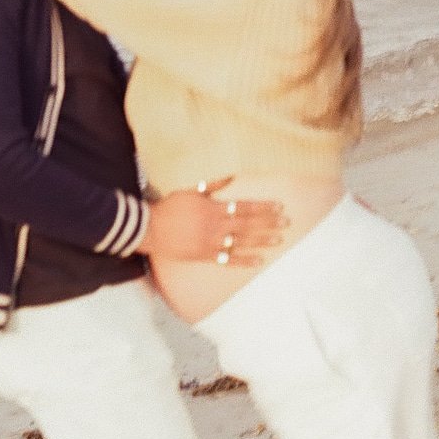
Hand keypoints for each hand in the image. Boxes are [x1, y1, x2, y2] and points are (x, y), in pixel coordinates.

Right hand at [142, 178, 284, 266]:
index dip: (263, 208)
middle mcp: (216, 226)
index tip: (279, 207)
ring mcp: (211, 243)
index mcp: (213, 209)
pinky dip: (244, 260)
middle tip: (286, 223)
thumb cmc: (169, 207)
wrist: (151, 229)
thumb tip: (230, 176)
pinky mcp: (205, 255)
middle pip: (248, 225)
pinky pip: (229, 259)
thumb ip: (211, 186)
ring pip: (242, 242)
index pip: (244, 207)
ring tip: (279, 240)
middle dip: (269, 223)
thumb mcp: (190, 191)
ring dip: (262, 241)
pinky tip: (259, 261)